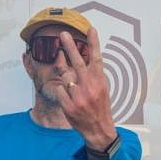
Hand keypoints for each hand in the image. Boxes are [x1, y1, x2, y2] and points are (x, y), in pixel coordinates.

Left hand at [55, 28, 116, 150]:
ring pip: (65, 77)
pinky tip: (69, 97)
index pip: (96, 59)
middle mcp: (89, 88)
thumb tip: (76, 62)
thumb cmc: (100, 108)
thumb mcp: (101, 90)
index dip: (94, 43)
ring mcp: (78, 97)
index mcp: (99, 83)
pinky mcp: (68, 106)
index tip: (90, 29)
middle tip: (63, 34)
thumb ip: (91, 76)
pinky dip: (62, 91)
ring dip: (66, 77)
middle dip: (70, 47)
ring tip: (71, 81)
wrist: (99, 130)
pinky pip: (59, 90)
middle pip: (77, 63)